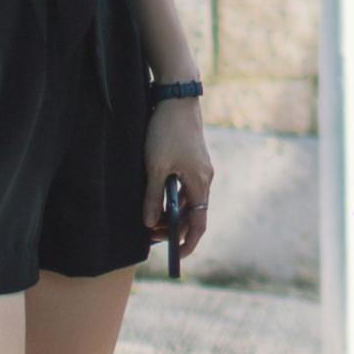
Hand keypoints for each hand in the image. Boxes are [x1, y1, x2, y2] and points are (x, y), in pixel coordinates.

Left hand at [147, 95, 214, 267]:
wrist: (177, 97)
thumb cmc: (166, 131)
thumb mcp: (155, 167)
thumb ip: (153, 197)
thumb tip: (150, 223)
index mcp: (200, 183)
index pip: (198, 223)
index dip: (188, 242)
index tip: (175, 257)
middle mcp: (204, 178)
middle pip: (192, 213)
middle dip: (173, 227)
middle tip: (150, 234)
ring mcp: (199, 167)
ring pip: (187, 199)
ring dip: (170, 212)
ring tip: (149, 217)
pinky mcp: (191, 158)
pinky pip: (184, 186)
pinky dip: (171, 196)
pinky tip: (155, 196)